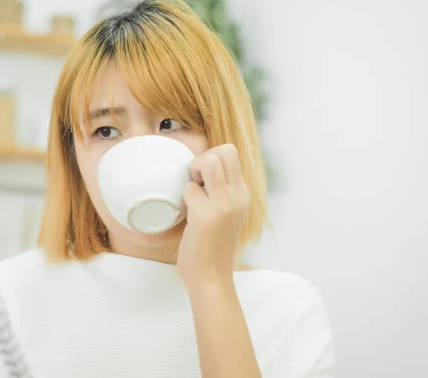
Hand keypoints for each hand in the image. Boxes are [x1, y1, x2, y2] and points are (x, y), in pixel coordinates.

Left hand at [177, 144, 249, 285]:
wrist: (211, 277)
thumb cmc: (212, 245)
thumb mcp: (226, 213)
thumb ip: (221, 191)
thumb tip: (204, 166)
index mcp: (243, 194)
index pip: (231, 153)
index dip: (211, 158)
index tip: (203, 179)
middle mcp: (238, 197)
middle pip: (224, 150)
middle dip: (203, 158)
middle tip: (196, 182)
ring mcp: (224, 205)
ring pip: (209, 161)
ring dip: (194, 172)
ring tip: (193, 194)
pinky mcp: (207, 216)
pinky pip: (190, 188)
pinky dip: (184, 197)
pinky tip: (189, 214)